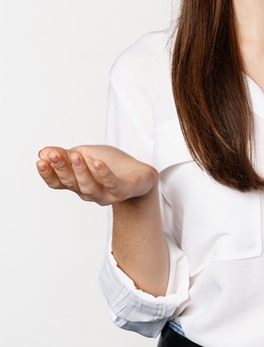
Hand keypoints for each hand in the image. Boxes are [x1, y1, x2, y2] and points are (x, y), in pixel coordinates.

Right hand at [36, 145, 157, 205]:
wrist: (140, 174)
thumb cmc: (111, 164)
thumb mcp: (87, 155)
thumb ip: (66, 155)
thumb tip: (43, 152)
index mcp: (77, 183)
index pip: (58, 182)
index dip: (48, 173)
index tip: (41, 160)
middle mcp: (87, 192)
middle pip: (70, 183)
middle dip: (61, 168)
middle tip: (53, 155)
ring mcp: (104, 194)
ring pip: (88, 186)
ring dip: (80, 171)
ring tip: (76, 156)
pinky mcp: (121, 192)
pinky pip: (112, 184)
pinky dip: (104, 174)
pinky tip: (98, 163)